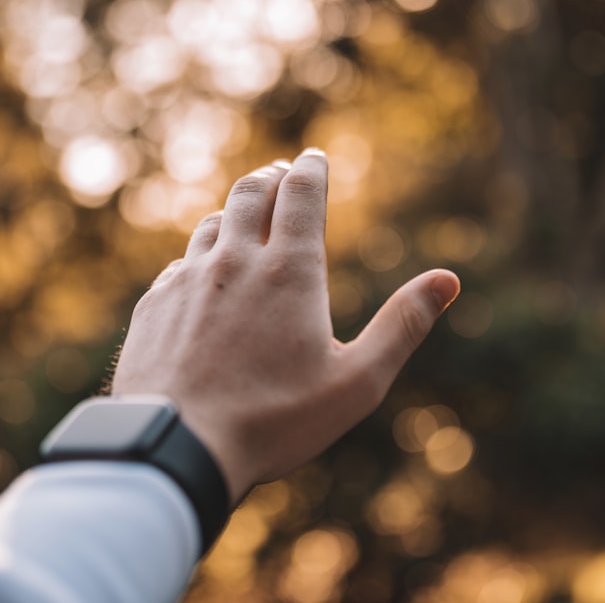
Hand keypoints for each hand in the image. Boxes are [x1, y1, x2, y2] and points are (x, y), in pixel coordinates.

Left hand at [111, 148, 459, 504]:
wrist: (176, 446)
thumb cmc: (274, 420)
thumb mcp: (356, 382)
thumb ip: (402, 326)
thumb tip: (449, 280)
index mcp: (289, 271)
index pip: (300, 193)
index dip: (310, 169)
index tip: (314, 157)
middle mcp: (234, 261)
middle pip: (250, 193)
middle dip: (271, 177)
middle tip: (281, 173)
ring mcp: (188, 280)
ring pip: (212, 224)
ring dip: (232, 211)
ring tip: (243, 214)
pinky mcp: (155, 305)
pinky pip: (180, 263)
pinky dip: (200, 254)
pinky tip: (203, 271)